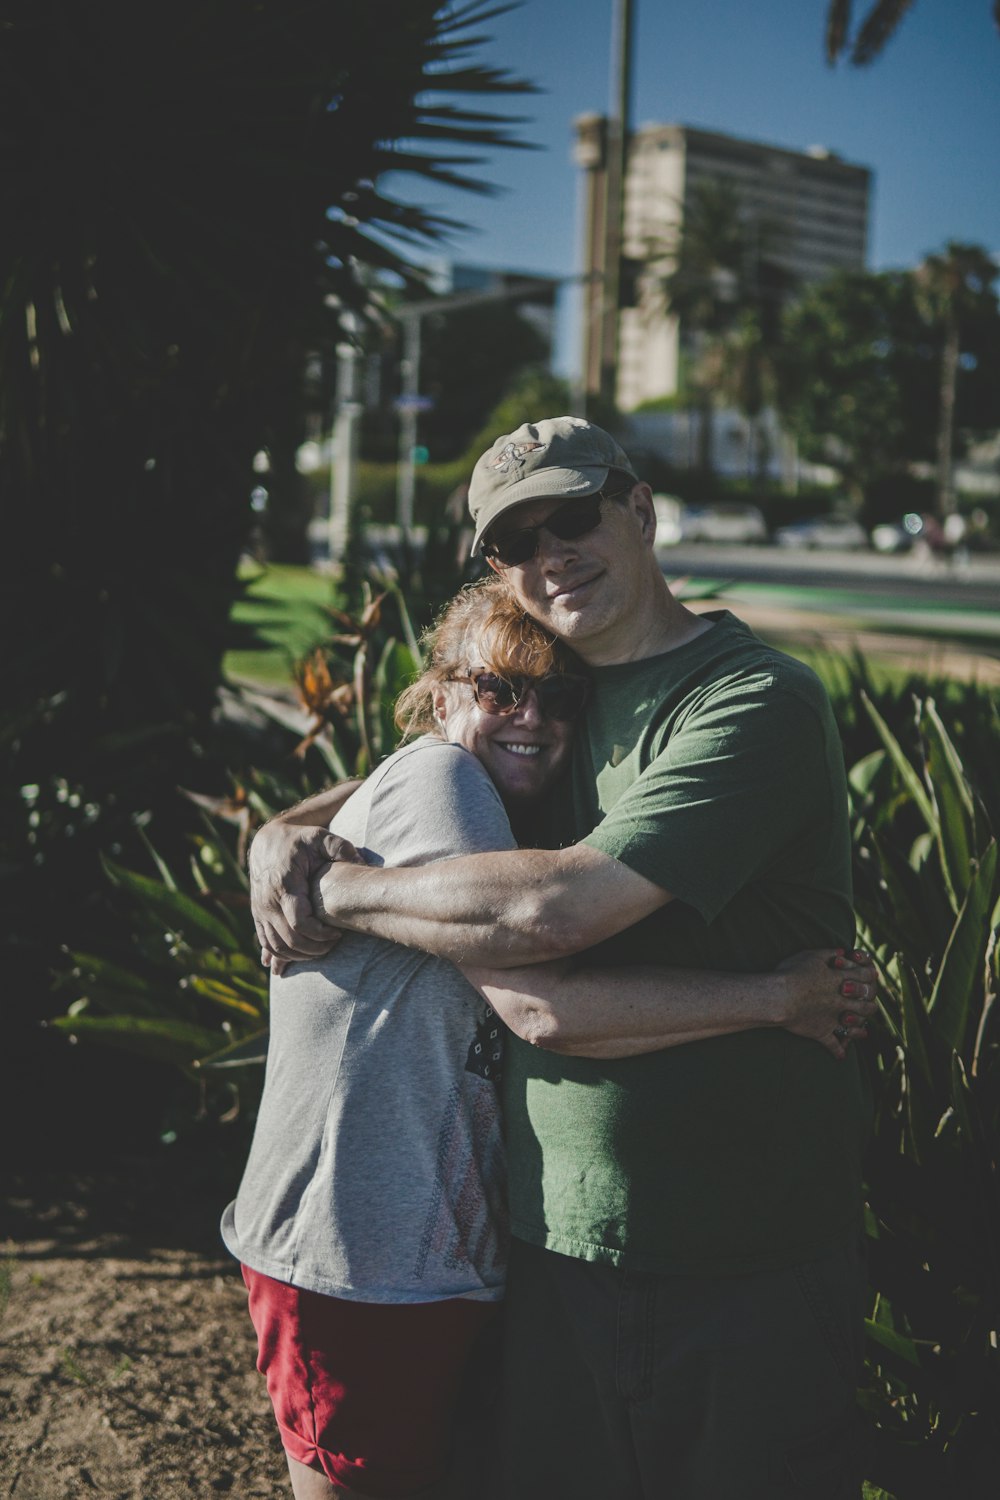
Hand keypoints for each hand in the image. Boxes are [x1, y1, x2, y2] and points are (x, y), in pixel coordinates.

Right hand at [249, 821, 360, 971]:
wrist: (266, 842)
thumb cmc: (298, 840)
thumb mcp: (320, 837)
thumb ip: (341, 848)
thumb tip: (362, 863)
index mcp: (285, 885)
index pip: (300, 923)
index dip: (321, 934)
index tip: (338, 933)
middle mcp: (268, 901)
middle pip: (290, 940)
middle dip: (314, 949)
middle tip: (334, 945)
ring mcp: (260, 911)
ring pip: (277, 946)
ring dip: (299, 956)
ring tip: (321, 950)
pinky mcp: (257, 915)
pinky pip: (266, 943)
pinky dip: (282, 954)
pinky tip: (299, 955)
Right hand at [775, 948, 877, 1060]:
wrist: (779, 997)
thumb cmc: (792, 973)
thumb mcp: (811, 956)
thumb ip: (828, 952)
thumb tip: (842, 951)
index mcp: (840, 979)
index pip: (864, 976)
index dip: (870, 974)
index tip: (872, 975)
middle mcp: (841, 1000)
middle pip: (865, 1004)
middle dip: (870, 1004)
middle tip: (871, 1005)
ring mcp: (833, 1018)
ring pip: (854, 1025)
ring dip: (860, 1028)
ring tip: (863, 1031)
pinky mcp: (821, 1032)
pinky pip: (833, 1044)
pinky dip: (838, 1051)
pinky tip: (841, 1056)